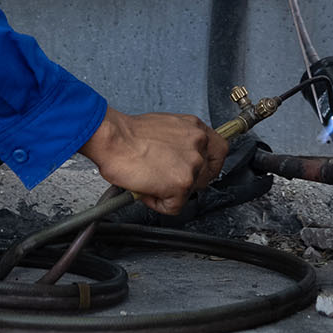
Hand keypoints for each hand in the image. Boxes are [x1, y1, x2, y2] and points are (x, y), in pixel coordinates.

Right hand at [79, 106, 228, 214]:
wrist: (112, 138)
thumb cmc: (127, 134)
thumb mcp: (164, 127)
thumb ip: (180, 141)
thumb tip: (178, 157)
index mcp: (195, 128)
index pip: (220, 150)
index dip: (208, 164)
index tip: (197, 170)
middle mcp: (198, 144)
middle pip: (206, 175)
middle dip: (185, 181)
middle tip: (165, 177)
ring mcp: (192, 165)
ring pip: (189, 192)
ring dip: (169, 191)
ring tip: (150, 180)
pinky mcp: (182, 184)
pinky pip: (174, 206)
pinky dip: (157, 202)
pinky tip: (145, 188)